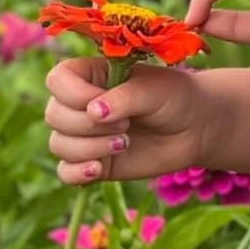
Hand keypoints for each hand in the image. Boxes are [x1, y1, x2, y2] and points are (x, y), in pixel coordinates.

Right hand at [44, 54, 212, 185]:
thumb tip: (94, 112)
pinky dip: (76, 173)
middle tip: (127, 125)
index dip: (75, 94)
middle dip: (88, 125)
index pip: (57, 81)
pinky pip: (65, 172)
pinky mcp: (93, 162)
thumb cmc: (175, 98)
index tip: (104, 102)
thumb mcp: (153, 89)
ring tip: (125, 143)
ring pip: (59, 145)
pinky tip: (98, 170)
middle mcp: (80, 104)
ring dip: (90, 148)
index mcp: (89, 75)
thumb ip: (124, 98)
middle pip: (54, 116)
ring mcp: (84, 135)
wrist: (195, 129)